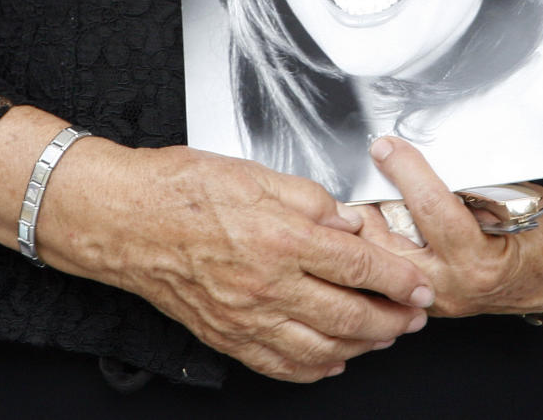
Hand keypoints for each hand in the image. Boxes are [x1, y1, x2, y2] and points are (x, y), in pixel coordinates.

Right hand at [37, 140, 432, 381]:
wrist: (124, 218)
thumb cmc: (180, 187)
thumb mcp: (254, 173)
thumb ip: (308, 198)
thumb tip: (345, 221)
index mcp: (281, 237)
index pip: (358, 264)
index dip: (396, 277)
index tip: (418, 284)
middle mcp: (268, 285)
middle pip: (348, 316)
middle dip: (392, 319)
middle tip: (415, 317)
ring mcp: (246, 318)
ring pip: (320, 349)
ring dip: (361, 348)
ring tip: (382, 337)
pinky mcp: (226, 336)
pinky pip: (280, 365)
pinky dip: (313, 369)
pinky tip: (330, 362)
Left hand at [368, 136, 542, 318]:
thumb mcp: (516, 195)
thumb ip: (466, 180)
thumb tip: (419, 152)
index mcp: (482, 260)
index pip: (431, 208)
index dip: (405, 169)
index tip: (386, 146)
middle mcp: (456, 285)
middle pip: (390, 242)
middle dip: (369, 204)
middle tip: (362, 170)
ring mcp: (442, 298)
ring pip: (383, 260)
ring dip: (368, 225)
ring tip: (361, 193)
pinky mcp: (434, 301)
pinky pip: (395, 270)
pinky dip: (381, 245)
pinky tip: (374, 222)